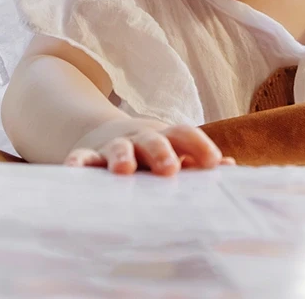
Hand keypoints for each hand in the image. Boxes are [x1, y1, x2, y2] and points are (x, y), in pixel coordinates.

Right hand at [64, 118, 235, 175]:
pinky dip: (79, 163)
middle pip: (153, 140)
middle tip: (170, 169)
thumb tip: (230, 167)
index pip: (184, 135)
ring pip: (119, 148)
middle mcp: (141, 139)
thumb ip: (199, 162)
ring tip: (124, 169)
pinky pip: (83, 158)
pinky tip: (74, 169)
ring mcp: (114, 146)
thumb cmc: (154, 155)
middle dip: (161, 152)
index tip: (213, 162)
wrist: (111, 137)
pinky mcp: (90, 156)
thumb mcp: (176, 155)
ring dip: (122, 156)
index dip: (200, 146)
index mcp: (166, 138)